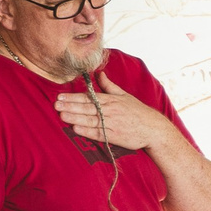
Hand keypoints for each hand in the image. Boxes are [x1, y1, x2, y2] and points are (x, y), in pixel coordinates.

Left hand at [55, 72, 175, 151]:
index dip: (73, 97)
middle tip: (56, 105)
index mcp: (111, 100)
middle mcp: (110, 111)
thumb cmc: (138, 112)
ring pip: (91, 120)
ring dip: (75, 118)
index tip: (60, 96)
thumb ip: (109, 86)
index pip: (89, 97)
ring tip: (62, 115)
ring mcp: (112, 124)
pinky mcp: (115, 136)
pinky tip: (76, 129)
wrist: (153, 129)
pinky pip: (99, 134)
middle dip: (70, 106)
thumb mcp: (124, 95)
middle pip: (87, 108)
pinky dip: (87, 131)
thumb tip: (99, 74)